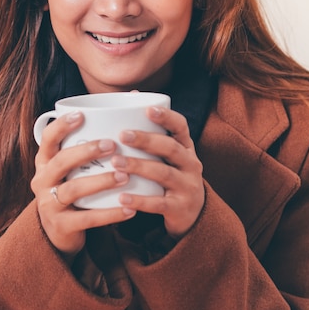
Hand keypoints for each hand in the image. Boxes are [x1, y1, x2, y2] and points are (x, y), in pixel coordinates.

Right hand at [31, 111, 135, 256]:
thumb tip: (132, 96)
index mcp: (45, 161)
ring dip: (101, 182)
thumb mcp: (75, 165)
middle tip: (112, 145)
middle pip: (61, 162)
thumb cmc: (75, 185)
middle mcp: (43, 180)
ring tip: (125, 176)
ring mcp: (49, 204)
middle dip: (86, 151)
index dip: (61, 126)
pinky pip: (87, 219)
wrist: (60, 232)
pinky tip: (130, 209)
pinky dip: (110, 214)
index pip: (48, 138)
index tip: (81, 115)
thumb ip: (94, 137)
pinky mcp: (61, 227)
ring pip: (73, 190)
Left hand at [112, 107, 204, 239]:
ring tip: (116, 163)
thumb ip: (152, 130)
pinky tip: (121, 197)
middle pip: (170, 148)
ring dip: (139, 166)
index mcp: (186, 148)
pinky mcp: (180, 209)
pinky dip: (140, 200)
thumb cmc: (170, 176)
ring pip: (163, 173)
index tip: (148, 110)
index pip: (181, 127)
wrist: (192, 216)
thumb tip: (131, 93)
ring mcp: (187, 186)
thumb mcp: (167, 156)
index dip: (166, 117)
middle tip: (122, 135)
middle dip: (146, 140)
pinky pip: (159, 203)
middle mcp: (190, 164)